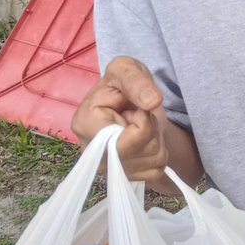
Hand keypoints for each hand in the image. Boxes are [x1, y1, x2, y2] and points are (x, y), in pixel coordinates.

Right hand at [71, 56, 169, 183]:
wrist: (131, 101)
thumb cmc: (123, 83)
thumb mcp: (126, 69)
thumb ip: (136, 80)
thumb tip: (152, 102)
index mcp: (84, 124)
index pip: (120, 141)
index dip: (142, 124)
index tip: (138, 110)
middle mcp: (92, 153)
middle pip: (139, 152)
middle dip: (151, 130)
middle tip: (141, 115)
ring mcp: (108, 168)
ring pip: (152, 160)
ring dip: (157, 138)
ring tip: (142, 124)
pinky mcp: (125, 176)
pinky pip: (157, 170)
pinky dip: (159, 152)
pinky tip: (145, 138)